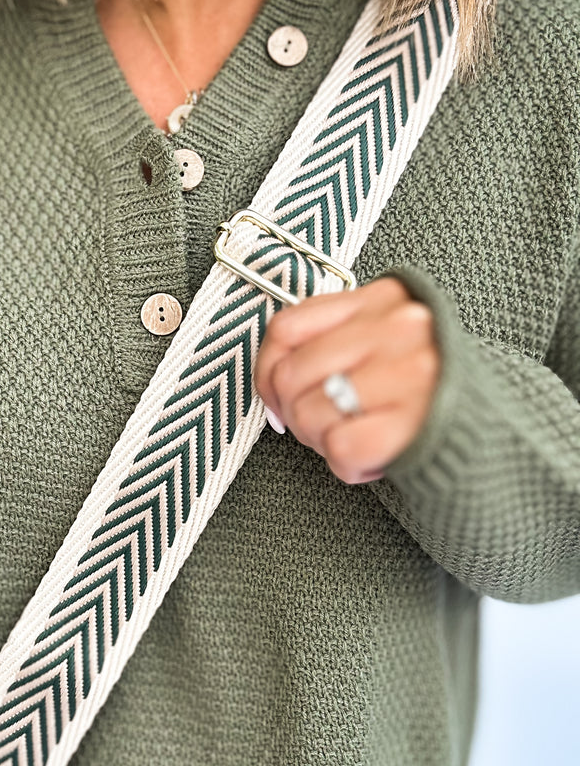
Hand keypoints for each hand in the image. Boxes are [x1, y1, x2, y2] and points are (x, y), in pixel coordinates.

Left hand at [253, 277, 439, 483]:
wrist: (496, 429)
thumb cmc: (430, 388)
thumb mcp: (385, 340)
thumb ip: (331, 339)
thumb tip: (271, 379)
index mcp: (384, 300)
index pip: (287, 327)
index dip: (268, 369)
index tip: (277, 393)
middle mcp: (399, 328)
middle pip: (291, 375)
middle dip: (296, 412)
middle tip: (328, 424)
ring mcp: (410, 374)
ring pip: (309, 413)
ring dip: (322, 441)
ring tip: (358, 437)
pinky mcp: (415, 422)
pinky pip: (340, 448)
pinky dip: (348, 465)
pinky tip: (374, 458)